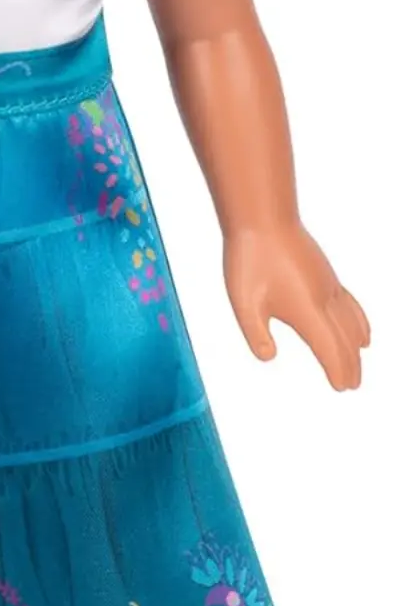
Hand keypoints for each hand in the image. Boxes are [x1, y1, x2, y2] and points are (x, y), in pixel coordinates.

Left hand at [223, 222, 369, 389]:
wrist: (263, 218)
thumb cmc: (250, 259)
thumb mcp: (244, 303)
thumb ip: (256, 334)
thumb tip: (269, 358)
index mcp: (306, 311)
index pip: (329, 348)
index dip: (337, 370)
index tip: (342, 388)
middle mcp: (324, 299)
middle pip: (345, 339)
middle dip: (350, 364)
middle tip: (353, 386)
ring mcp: (329, 285)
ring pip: (351, 322)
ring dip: (355, 346)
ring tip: (359, 363)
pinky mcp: (327, 275)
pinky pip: (350, 306)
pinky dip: (359, 323)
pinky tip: (362, 331)